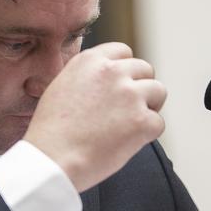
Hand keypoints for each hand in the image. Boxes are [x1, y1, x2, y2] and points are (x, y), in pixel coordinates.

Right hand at [23, 42, 166, 191]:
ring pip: (158, 91)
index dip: (125, 71)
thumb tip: (106, 83)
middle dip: (140, 88)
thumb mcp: (61, 88)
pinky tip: (128, 142)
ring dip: (149, 107)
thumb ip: (87, 78)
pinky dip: (147, 134)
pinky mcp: (142, 120)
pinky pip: (158, 123)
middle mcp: (113, 71)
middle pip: (145, 69)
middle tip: (128, 110)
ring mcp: (130, 95)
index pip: (123, 51)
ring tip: (130, 125)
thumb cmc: (51, 132)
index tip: (121, 86)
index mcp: (90, 60)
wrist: (52, 158)